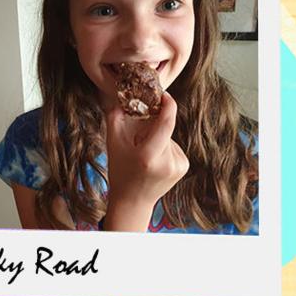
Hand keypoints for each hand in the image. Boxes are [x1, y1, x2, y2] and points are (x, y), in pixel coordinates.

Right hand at [103, 92, 188, 230]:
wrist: (132, 201)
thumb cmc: (120, 171)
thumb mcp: (112, 143)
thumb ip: (116, 116)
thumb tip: (122, 94)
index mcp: (149, 156)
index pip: (166, 123)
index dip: (167, 105)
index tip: (163, 94)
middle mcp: (167, 161)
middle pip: (164, 129)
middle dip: (152, 127)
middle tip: (138, 138)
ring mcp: (178, 165)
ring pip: (169, 137)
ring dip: (158, 138)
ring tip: (145, 155)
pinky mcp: (184, 166)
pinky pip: (174, 146)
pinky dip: (164, 147)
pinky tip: (154, 161)